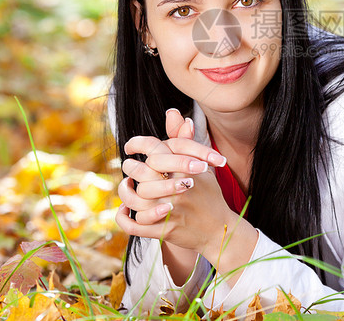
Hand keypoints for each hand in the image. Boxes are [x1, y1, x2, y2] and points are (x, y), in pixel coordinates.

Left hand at [114, 108, 257, 280]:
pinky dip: (124, 218)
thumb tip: (174, 113)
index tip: (129, 146)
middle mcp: (178, 188)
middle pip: (141, 172)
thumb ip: (183, 140)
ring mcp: (171, 210)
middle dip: (130, 168)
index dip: (137, 144)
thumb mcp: (201, 164)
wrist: (220, 229)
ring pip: (135, 198)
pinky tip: (123, 210)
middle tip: (129, 166)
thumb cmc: (208, 194)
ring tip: (128, 185)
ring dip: (125, 192)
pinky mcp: (165, 230)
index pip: (155, 149)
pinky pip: (135, 225)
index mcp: (186, 169)